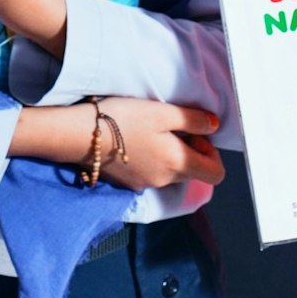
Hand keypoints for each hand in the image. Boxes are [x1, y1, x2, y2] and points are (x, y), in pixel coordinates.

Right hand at [95, 98, 224, 190]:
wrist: (80, 135)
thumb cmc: (124, 119)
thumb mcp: (162, 112)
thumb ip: (192, 120)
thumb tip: (214, 126)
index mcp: (177, 164)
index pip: (215, 174)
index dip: (213, 153)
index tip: (196, 133)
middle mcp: (164, 180)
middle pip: (192, 172)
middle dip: (189, 149)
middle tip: (172, 125)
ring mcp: (144, 185)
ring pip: (170, 172)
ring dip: (169, 153)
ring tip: (151, 129)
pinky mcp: (127, 183)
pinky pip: (150, 173)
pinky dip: (150, 159)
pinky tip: (134, 140)